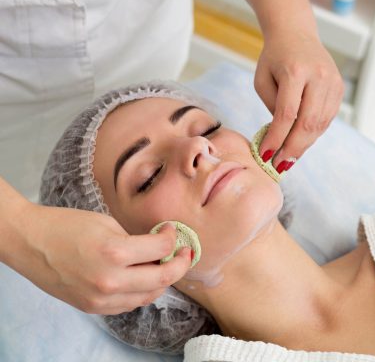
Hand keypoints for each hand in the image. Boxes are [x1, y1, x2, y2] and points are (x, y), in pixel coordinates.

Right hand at [11, 204, 190, 314]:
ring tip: (167, 264)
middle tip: (184, 252)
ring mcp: (102, 300)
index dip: (173, 237)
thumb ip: (136, 239)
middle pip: (162, 279)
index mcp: (114, 252)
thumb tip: (158, 246)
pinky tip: (146, 277)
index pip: (160, 248)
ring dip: (164, 280)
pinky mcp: (94, 308)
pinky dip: (144, 291)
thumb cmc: (68, 226)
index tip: (172, 229)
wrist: (32, 244)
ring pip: (149, 296)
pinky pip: (130, 304)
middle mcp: (111, 281)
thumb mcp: (107, 223)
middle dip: (180, 264)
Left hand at [254, 29, 343, 172]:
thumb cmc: (274, 58)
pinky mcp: (338, 89)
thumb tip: (281, 137)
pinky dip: (312, 135)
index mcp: (295, 72)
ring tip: (288, 160)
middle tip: (279, 165)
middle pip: (307, 123)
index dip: (276, 138)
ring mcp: (332, 83)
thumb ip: (272, 107)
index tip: (265, 155)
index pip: (286, 114)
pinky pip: (326, 119)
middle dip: (292, 149)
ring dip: (303, 146)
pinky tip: (299, 143)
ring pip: (319, 125)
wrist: (296, 35)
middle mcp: (318, 77)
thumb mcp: (262, 80)